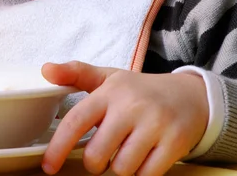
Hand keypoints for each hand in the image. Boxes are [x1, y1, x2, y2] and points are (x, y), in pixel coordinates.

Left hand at [41, 61, 208, 175]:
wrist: (191, 95)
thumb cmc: (140, 90)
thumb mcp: (108, 77)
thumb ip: (76, 73)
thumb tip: (45, 70)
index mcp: (109, 92)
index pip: (76, 120)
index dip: (58, 146)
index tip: (49, 166)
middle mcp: (130, 106)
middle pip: (97, 154)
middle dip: (95, 163)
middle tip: (102, 155)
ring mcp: (154, 124)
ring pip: (121, 168)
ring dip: (120, 168)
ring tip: (126, 153)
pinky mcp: (175, 142)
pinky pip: (147, 175)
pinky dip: (141, 174)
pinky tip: (143, 159)